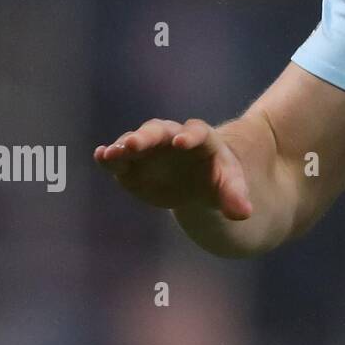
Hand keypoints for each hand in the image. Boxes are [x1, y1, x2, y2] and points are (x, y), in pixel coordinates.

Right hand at [94, 118, 252, 220]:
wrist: (198, 181)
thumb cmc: (217, 178)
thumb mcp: (229, 186)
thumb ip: (235, 196)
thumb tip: (244, 213)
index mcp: (201, 139)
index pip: (197, 132)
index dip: (189, 136)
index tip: (181, 142)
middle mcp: (173, 137)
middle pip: (159, 131)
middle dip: (147, 137)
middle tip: (134, 143)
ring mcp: (151, 147)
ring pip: (136, 141)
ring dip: (123, 146)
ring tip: (110, 153)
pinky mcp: (133, 163)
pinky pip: (119, 157)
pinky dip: (109, 156)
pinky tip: (100, 156)